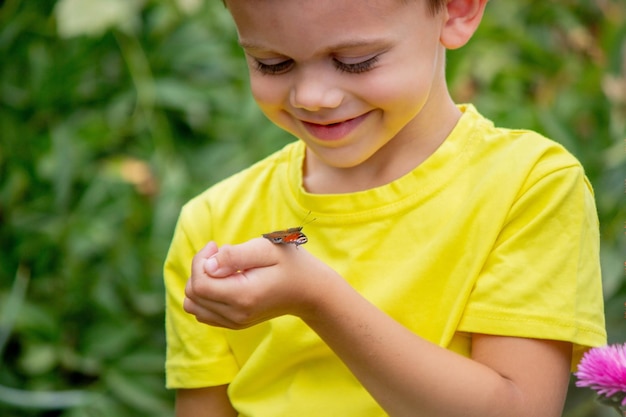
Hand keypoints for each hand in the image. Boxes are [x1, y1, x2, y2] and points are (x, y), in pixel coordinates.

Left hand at [183, 238, 335, 328]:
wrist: (310, 291)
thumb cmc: (290, 264)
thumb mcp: (266, 250)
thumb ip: (235, 255)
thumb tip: (208, 266)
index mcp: (243, 296)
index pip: (199, 284)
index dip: (199, 261)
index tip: (215, 245)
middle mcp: (236, 315)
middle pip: (193, 295)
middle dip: (198, 269)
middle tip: (218, 253)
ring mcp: (235, 323)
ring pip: (193, 306)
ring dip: (200, 282)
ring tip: (220, 266)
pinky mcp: (234, 324)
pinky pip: (203, 312)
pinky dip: (205, 294)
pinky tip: (223, 279)